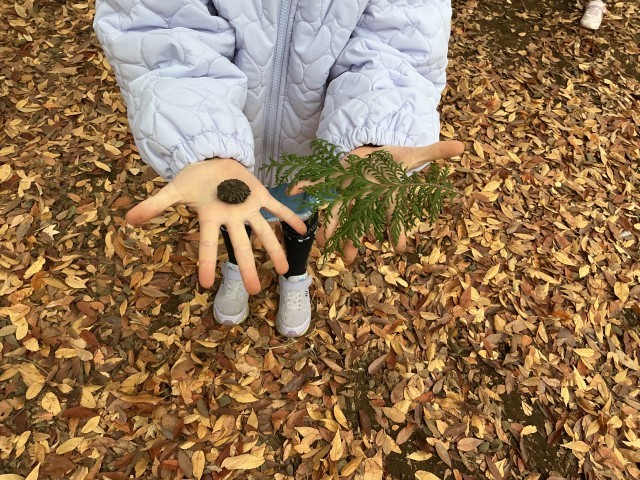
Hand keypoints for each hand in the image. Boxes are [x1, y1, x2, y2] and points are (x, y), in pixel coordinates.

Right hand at [126, 159, 306, 293]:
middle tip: (255, 290)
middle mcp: (231, 218)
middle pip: (240, 246)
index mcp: (210, 218)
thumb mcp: (174, 189)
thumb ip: (155, 205)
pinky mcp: (259, 195)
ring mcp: (247, 208)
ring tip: (286, 269)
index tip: (205, 286)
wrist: (211, 159)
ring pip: (263, 232)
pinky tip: (303, 229)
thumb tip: (128, 219)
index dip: (206, 263)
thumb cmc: (194, 178)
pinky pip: (277, 208)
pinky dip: (289, 217)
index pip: (207, 244)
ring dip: (274, 249)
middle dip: (247, 268)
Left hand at [289, 141, 463, 262]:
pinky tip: (295, 188)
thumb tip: (463, 147)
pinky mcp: (335, 173)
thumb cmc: (394, 159)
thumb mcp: (414, 154)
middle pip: (358, 219)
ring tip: (325, 242)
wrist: (375, 151)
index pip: (392, 214)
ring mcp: (347, 185)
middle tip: (349, 260)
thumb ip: (435, 152)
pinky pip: (318, 179)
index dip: (396, 230)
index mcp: (383, 192)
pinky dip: (306, 182)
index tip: (399, 248)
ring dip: (331, 224)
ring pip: (338, 208)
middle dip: (354, 240)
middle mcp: (364, 194)